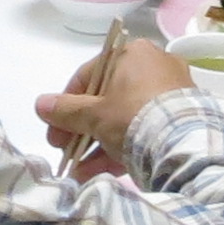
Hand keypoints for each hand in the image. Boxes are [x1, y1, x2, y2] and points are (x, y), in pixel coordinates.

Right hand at [36, 32, 191, 176]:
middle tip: (65, 149)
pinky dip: (121, 148)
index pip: (89, 76)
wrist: (184, 143)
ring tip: (79, 170)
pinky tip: (99, 171)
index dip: (66, 105)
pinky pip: (143, 130)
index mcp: (132, 53)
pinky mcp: (180, 119)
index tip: (54, 129)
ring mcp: (170, 93)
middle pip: (107, 99)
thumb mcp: (94, 115)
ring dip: (98, 144)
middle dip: (82, 129)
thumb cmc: (133, 116)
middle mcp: (154, 66)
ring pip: (124, 118)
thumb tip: (40, 105)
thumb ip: (66, 110)